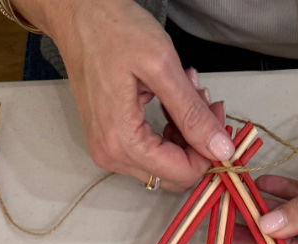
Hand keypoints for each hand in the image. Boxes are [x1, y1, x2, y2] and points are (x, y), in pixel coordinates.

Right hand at [16, 0, 233, 188]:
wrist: (77, 14)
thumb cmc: (111, 30)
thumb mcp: (162, 67)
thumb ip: (192, 114)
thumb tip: (220, 150)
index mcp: (122, 142)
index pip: (182, 174)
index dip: (208, 151)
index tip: (216, 115)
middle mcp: (112, 155)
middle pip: (174, 174)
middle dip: (197, 142)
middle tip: (204, 102)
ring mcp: (108, 149)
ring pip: (165, 163)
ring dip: (184, 131)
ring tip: (188, 91)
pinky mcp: (109, 139)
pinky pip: (150, 150)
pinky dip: (169, 128)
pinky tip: (173, 98)